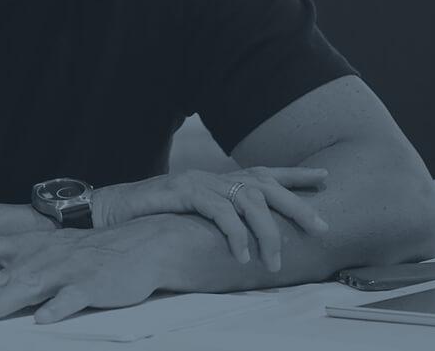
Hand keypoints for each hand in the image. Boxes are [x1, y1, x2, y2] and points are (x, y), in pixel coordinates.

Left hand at [0, 221, 177, 323]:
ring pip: (29, 285)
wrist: (139, 245)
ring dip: (3, 302)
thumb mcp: (47, 250)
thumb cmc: (88, 254)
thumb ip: (16, 265)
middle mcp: (41, 255)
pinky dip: (56, 308)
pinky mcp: (90, 284)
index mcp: (27, 245)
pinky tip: (42, 320)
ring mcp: (66, 270)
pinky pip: (71, 297)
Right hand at [91, 167, 328, 271]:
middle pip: (266, 185)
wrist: (108, 211)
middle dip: (297, 205)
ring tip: (274, 261)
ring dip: (266, 233)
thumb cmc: (150, 217)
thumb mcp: (191, 216)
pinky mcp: (182, 192)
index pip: (264, 173)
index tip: (325, 177)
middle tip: (321, 227)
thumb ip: (217, 218)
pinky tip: (241, 255)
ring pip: (247, 201)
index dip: (295, 174)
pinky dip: (234, 234)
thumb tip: (247, 237)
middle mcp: (212, 176)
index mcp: (217, 180)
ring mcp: (198, 182)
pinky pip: (218, 212)